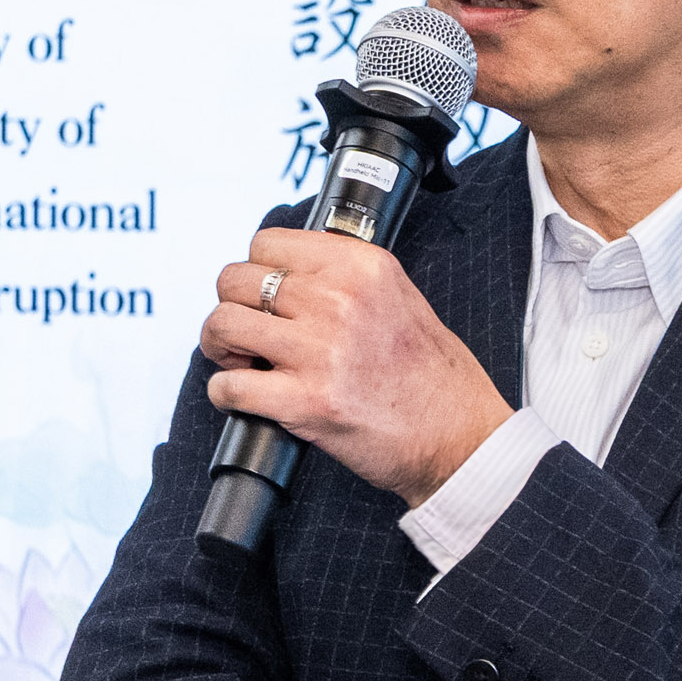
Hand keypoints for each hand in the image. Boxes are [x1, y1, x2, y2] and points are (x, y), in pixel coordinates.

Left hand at [204, 227, 513, 506]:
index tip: (266, 295)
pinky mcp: (304, 401)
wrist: (459, 438)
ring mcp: (319, 350)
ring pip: (222, 324)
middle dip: (233, 307)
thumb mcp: (400, 297)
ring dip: (222, 347)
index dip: (257, 271)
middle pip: (236, 280)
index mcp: (362, 266)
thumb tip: (287, 275)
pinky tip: (247, 397)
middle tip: (248, 332)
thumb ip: (346, 278)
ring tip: (243, 361)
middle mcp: (338, 299)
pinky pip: (228, 386)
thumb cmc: (434, 377)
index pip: (267, 242)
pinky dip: (226, 394)